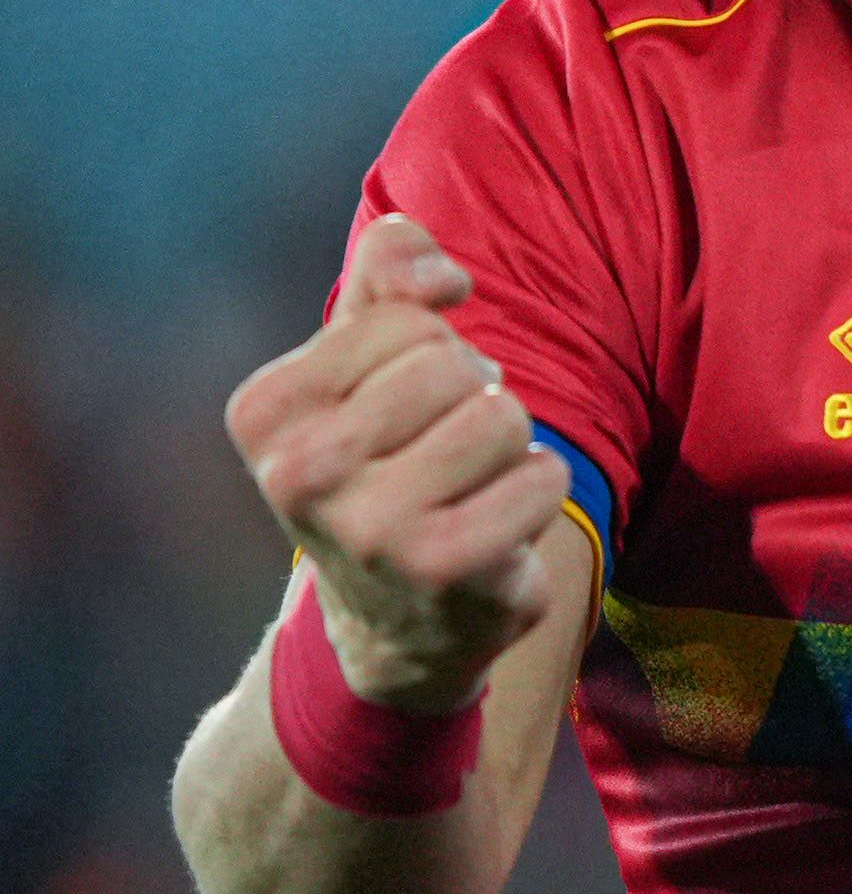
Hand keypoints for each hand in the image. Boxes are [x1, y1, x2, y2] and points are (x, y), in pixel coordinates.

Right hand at [225, 216, 565, 710]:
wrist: (394, 619)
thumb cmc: (385, 465)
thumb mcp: (364, 363)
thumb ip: (387, 276)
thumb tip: (437, 274)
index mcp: (264, 410)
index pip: (404, 320)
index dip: (435, 352)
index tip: (406, 408)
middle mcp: (297, 472)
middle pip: (454, 364)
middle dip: (476, 397)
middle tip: (446, 453)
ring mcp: (366, 527)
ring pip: (504, 415)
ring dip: (511, 446)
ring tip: (471, 488)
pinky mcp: (441, 567)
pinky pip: (546, 475)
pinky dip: (540, 490)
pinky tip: (498, 528)